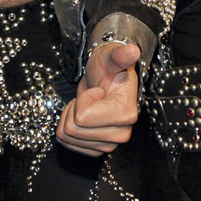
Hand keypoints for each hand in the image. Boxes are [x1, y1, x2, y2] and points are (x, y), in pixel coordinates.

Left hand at [57, 41, 140, 156]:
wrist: (106, 81)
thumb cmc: (108, 69)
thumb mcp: (110, 58)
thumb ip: (119, 55)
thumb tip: (132, 51)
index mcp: (126, 113)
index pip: (83, 117)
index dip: (82, 99)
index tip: (96, 90)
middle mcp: (122, 133)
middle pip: (74, 130)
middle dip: (73, 110)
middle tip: (88, 98)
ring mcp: (110, 144)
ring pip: (69, 138)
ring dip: (70, 119)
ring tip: (86, 106)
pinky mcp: (98, 150)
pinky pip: (68, 145)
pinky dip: (69, 130)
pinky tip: (83, 118)